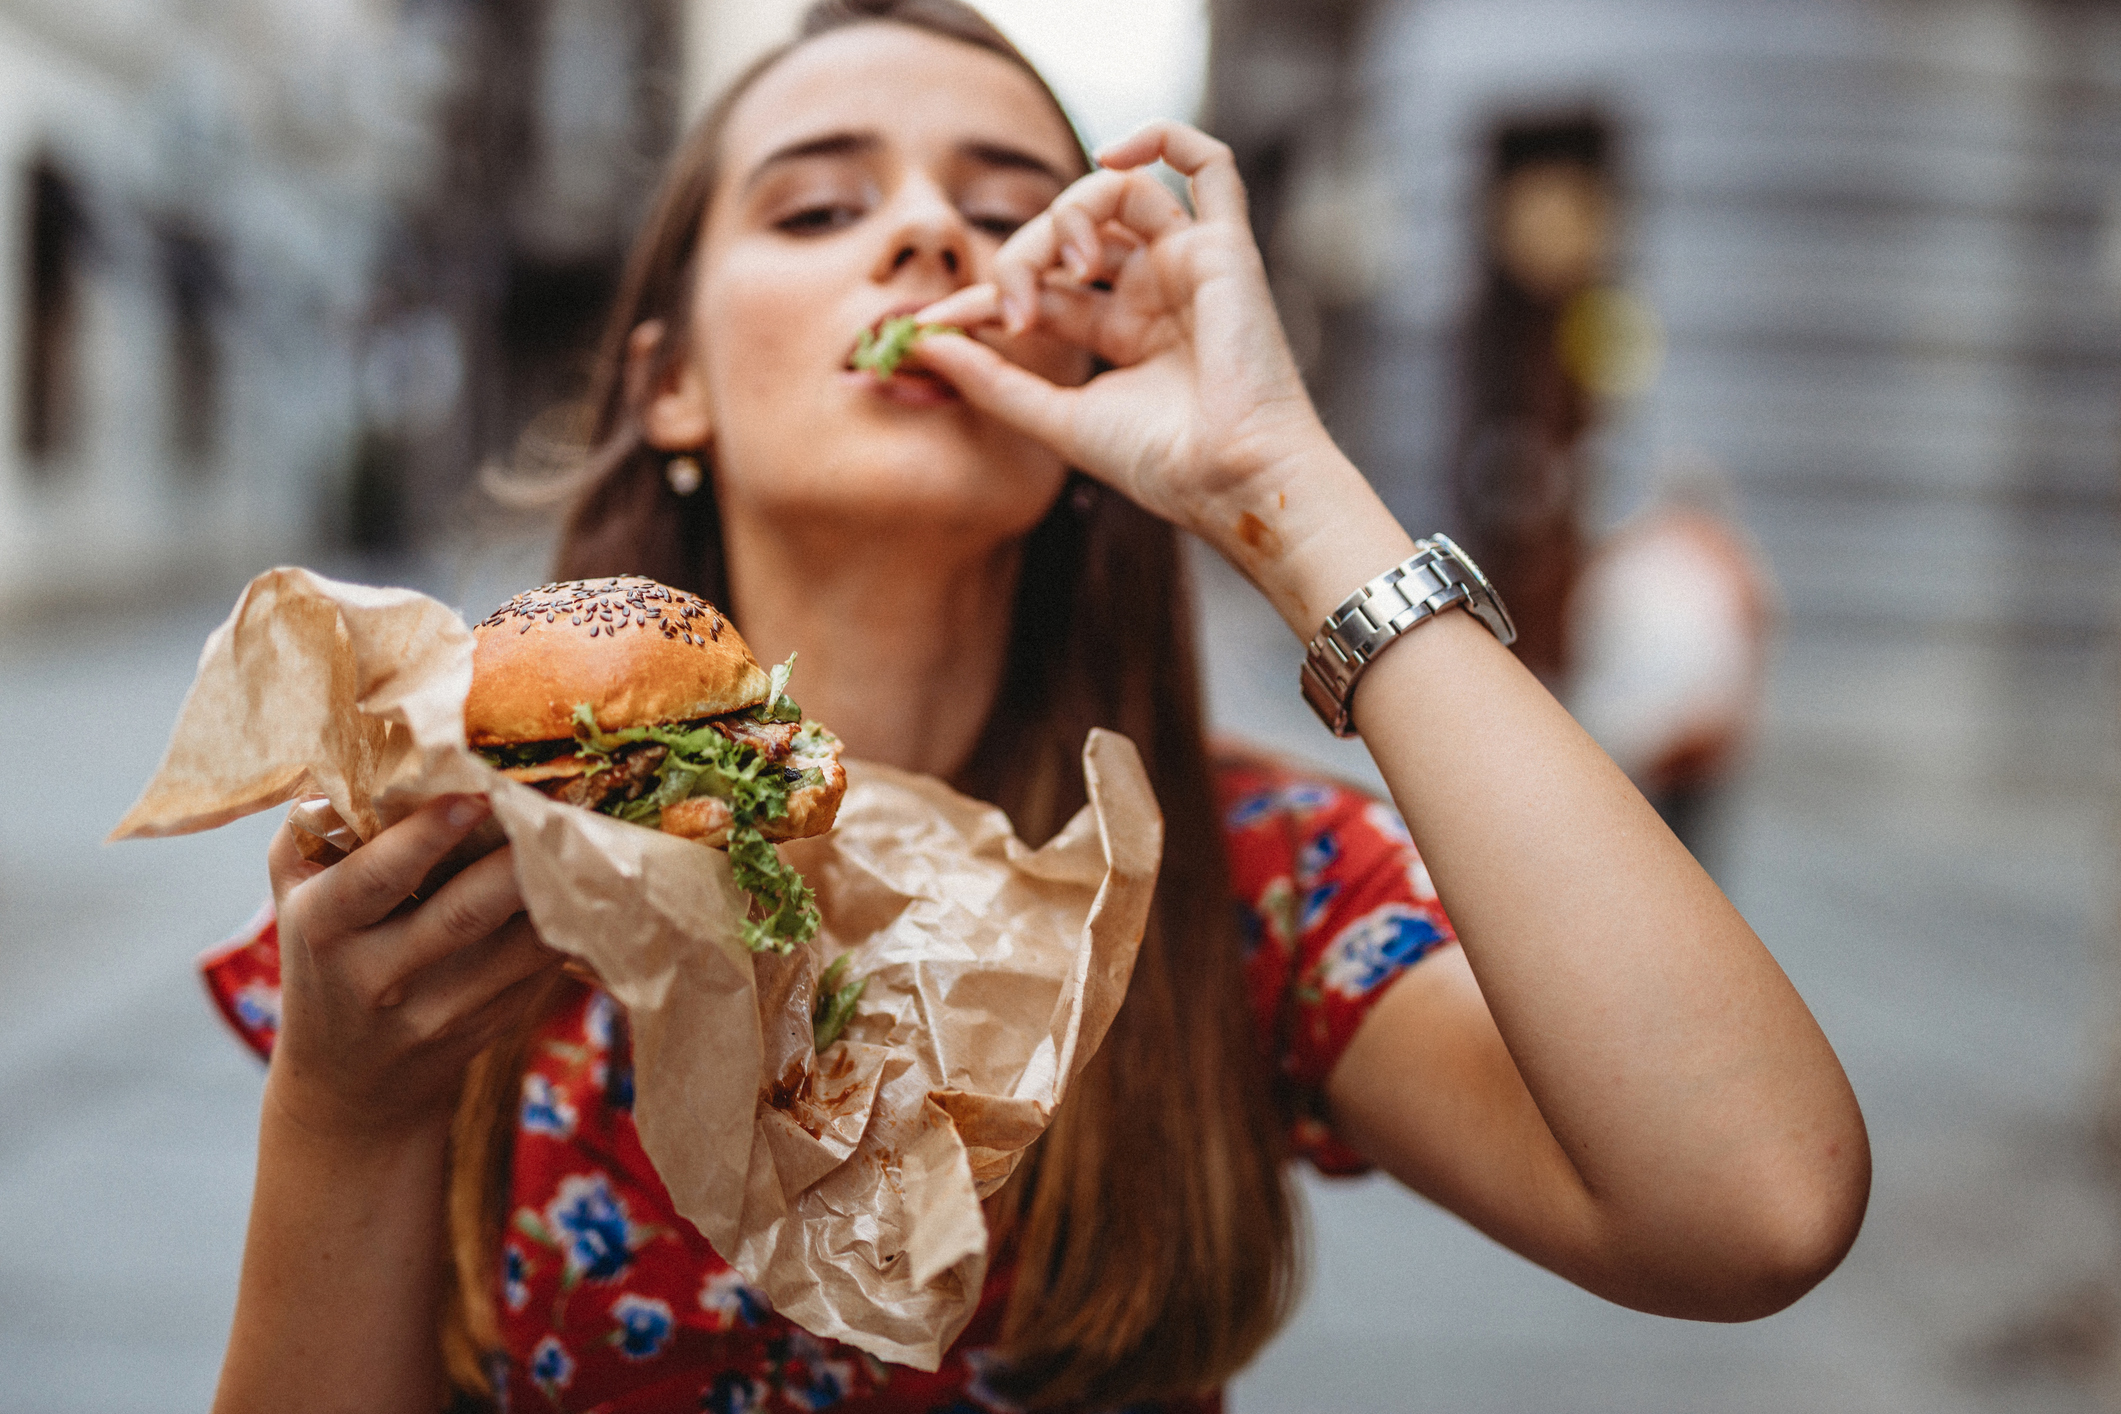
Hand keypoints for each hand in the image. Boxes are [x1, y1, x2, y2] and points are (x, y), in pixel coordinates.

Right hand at [266, 795, 561, 1141]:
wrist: (349, 1082)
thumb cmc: (324, 953)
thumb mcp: (295, 892)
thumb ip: (316, 825)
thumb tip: (363, 746)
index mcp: (324, 928)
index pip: (374, 879)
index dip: (425, 837)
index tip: (474, 793)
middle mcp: (380, 976)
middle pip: (463, 914)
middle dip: (513, 861)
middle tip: (555, 805)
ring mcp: (442, 1010)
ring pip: (519, 946)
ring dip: (560, 890)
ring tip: (590, 833)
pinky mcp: (493, 1025)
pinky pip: (541, 967)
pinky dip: (571, 923)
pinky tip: (595, 880)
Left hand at [911, 121, 1334, 548]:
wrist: (1232, 481)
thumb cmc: (1162, 465)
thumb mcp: (1056, 419)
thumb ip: (990, 381)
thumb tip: (918, 339)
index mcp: (1123, 333)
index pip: (1040, 286)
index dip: (984, 294)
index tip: (935, 321)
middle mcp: (1156, 292)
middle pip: (1070, 233)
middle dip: (1024, 257)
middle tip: (1016, 312)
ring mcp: (1190, 266)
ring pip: (1119, 193)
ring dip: (1073, 211)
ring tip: (1069, 266)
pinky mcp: (1227, 250)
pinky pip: (1209, 165)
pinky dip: (1162, 139)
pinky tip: (1111, 158)